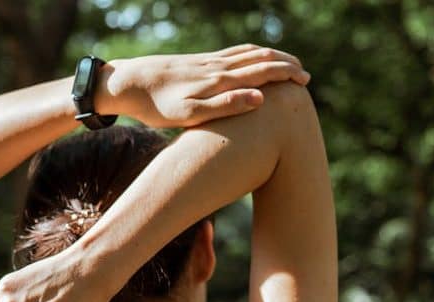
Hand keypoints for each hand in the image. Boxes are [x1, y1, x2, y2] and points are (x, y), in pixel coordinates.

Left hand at [101, 43, 309, 127]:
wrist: (128, 84)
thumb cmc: (156, 107)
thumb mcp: (189, 115)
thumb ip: (226, 107)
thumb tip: (260, 97)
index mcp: (220, 80)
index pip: (263, 71)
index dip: (287, 75)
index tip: (305, 82)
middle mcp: (217, 67)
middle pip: (260, 58)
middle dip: (286, 65)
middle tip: (304, 76)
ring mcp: (208, 62)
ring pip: (248, 53)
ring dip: (271, 57)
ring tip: (286, 66)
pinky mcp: (198, 62)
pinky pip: (233, 53)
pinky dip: (252, 54)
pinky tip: (252, 60)